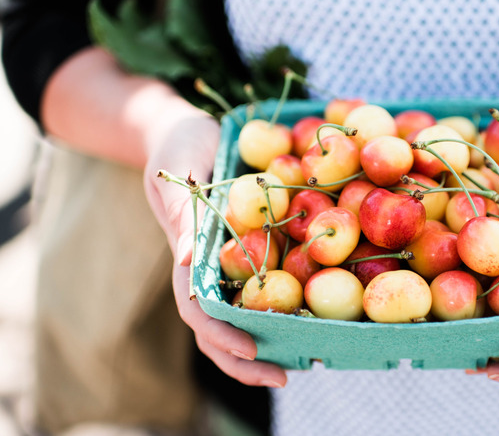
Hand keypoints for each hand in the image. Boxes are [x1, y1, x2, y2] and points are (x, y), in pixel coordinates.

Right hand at [143, 101, 286, 387]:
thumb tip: (188, 259)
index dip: (221, 332)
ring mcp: (232, 263)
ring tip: (298, 365)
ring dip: (265, 344)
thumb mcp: (175, 172)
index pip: (198, 306)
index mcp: (188, 254)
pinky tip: (312, 322)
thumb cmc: (179, 147)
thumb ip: (182, 213)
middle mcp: (210, 267)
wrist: (192, 132)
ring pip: (242, 316)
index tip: (251, 347)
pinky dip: (286, 308)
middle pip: (219, 325)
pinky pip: (270, 285)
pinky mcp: (255, 250)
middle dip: (244, 358)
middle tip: (281, 377)